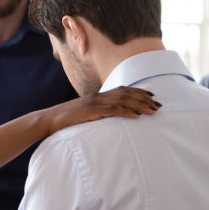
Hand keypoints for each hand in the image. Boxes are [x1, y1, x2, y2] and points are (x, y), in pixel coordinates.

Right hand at [35, 86, 158, 135]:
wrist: (49, 120)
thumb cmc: (66, 120)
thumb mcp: (84, 114)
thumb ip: (97, 112)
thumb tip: (109, 117)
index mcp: (97, 96)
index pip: (122, 89)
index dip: (138, 91)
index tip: (152, 95)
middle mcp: (98, 96)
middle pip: (126, 93)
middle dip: (144, 98)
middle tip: (158, 105)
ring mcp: (94, 103)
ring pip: (122, 101)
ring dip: (139, 105)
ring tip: (152, 110)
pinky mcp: (91, 112)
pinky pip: (112, 111)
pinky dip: (126, 112)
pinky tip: (136, 115)